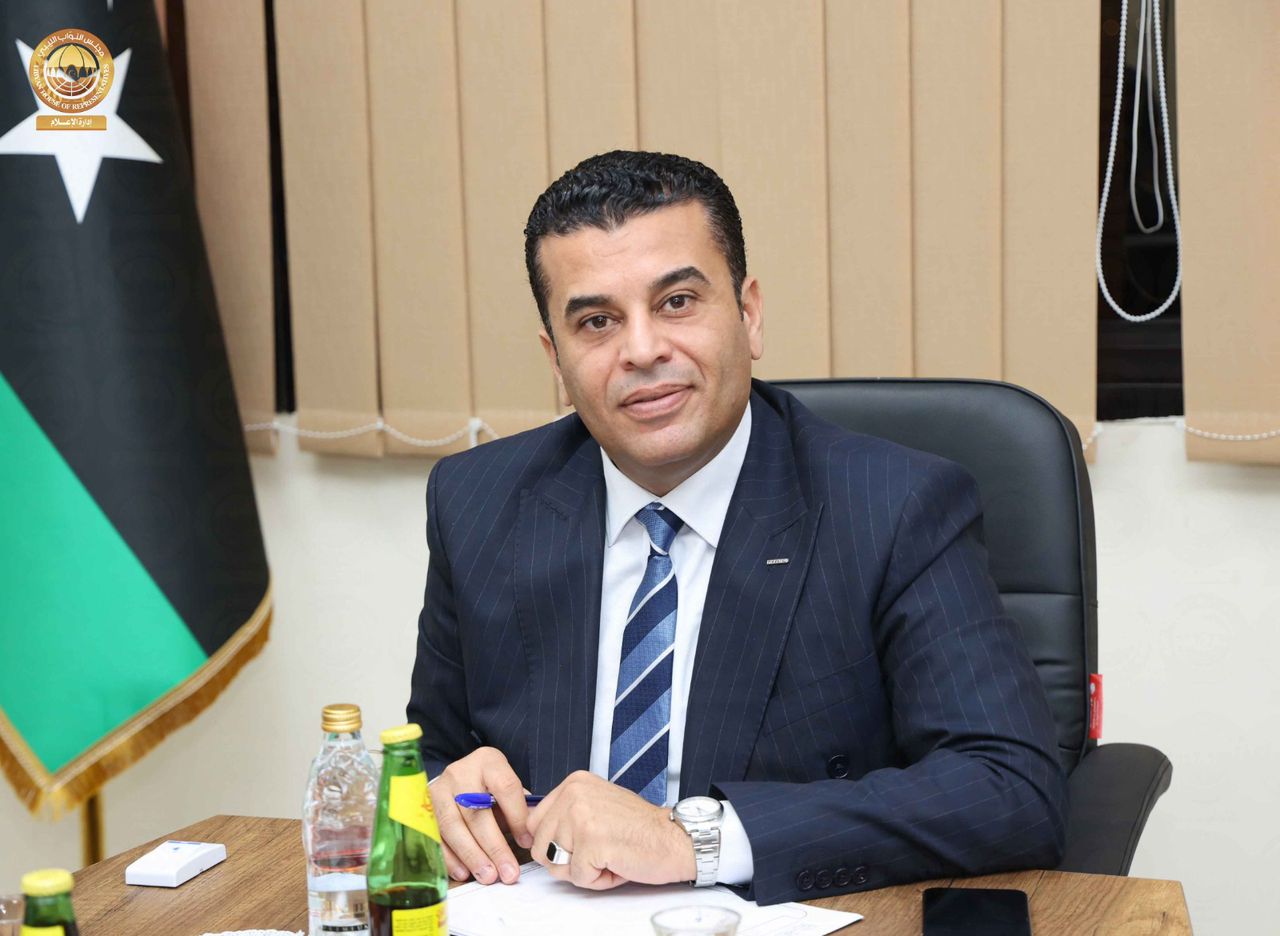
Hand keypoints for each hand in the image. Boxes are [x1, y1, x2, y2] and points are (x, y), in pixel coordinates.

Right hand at [430, 747, 532, 884]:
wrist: (456, 778)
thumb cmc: (487, 788)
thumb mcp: (505, 789)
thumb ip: (519, 808)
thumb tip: (533, 836)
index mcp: (487, 762)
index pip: (505, 787)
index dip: (517, 817)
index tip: (527, 842)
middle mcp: (460, 773)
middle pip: (476, 812)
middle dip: (494, 846)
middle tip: (507, 872)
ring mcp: (437, 790)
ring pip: (453, 826)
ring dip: (472, 855)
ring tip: (488, 876)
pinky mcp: (421, 810)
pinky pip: (433, 837)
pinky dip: (449, 857)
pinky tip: (464, 872)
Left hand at [526, 771, 695, 889]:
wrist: (675, 838)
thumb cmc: (640, 829)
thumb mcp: (597, 806)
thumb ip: (565, 814)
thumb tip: (531, 833)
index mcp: (574, 783)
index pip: (533, 821)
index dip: (553, 842)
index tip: (581, 841)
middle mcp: (574, 794)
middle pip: (539, 845)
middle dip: (566, 859)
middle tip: (599, 850)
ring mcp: (581, 817)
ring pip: (555, 864)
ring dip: (582, 870)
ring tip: (608, 855)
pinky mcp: (592, 842)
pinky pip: (578, 878)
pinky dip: (598, 880)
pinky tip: (617, 863)